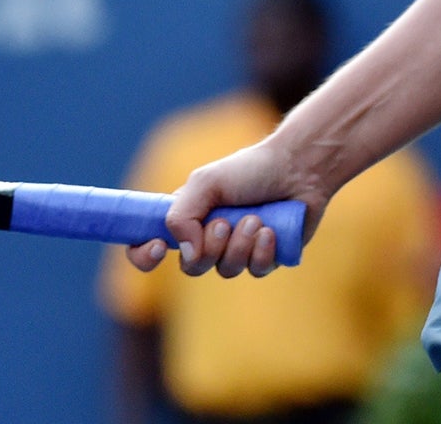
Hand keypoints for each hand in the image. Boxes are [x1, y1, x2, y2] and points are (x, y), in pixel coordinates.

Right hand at [124, 139, 329, 279]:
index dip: (143, 255)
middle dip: (209, 246)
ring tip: (256, 219)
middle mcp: (208, 237)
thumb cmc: (250, 169)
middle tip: (225, 222)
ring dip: (240, 244)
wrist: (298, 168)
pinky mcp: (266, 259)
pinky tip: (272, 230)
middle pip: (191, 267)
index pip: (147, 246)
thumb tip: (185, 252)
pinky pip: (255, 271)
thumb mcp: (206, 182)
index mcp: (187, 217)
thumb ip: (182, 214)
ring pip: (225, 270)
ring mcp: (238, 251)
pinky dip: (262, 250)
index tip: (157, 247)